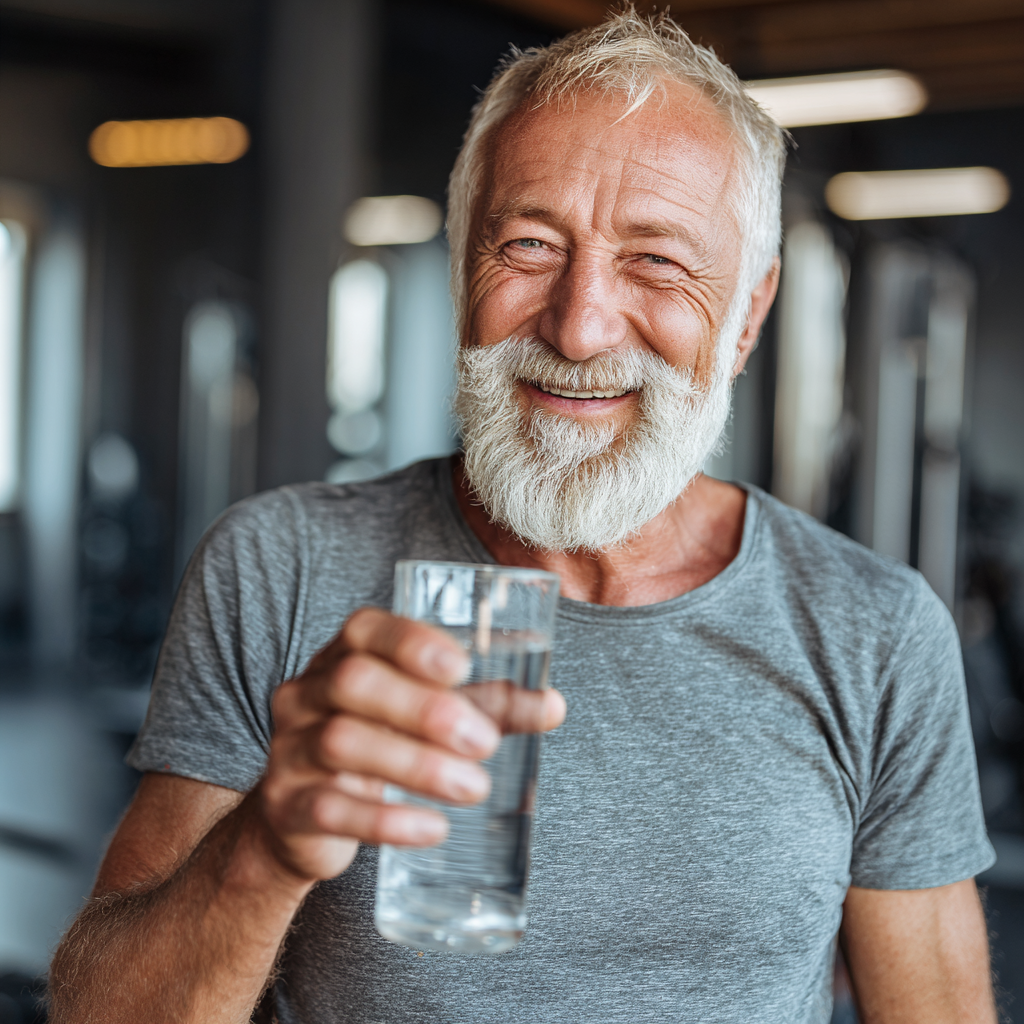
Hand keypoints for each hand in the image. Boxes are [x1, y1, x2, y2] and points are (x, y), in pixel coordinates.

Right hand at [256, 608, 565, 882]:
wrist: (302, 823)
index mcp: (342, 656)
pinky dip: (385, 819)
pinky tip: (431, 828)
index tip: (461, 667)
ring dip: (415, 765)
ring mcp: (289, 749)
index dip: (411, 642)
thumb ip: (487, 706)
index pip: (365, 629)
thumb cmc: (378, 747)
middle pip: (354, 682)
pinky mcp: (287, 806)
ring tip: (472, 787)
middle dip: (424, 709)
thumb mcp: (426, 718)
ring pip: (342, 743)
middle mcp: (307, 694)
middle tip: (484, 743)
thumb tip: (553, 705)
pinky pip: (329, 807)